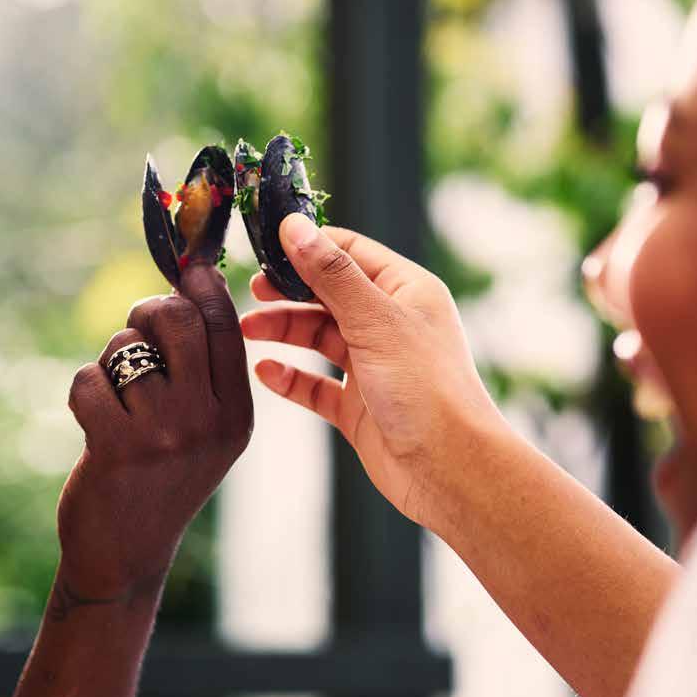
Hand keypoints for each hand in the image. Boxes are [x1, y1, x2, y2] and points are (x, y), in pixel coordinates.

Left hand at [58, 263, 252, 597]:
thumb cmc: (161, 478)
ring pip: (127, 349)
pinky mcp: (119, 447)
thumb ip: (204, 369)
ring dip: (110, 362)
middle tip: (135, 328)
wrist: (126, 553)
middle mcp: (209, 422)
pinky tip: (94, 421)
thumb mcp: (204, 430)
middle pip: (177, 320)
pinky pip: (88, 380)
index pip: (224, 327)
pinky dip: (83, 391)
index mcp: (238, 415)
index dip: (200, 285)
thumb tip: (188, 284)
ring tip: (116, 397)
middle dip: (146, 311)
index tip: (186, 264)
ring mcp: (166, 435)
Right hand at [240, 215, 499, 529]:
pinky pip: (316, 385)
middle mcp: (391, 325)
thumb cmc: (426, 389)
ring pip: (318, 338)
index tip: (267, 246)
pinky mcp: (358, 407)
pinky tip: (265, 371)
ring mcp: (374, 367)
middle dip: (289, 291)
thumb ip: (332, 274)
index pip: (351, 253)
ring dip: (283, 331)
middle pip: (329, 295)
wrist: (449, 469)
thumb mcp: (376, 321)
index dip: (310, 247)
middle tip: (252, 291)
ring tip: (247, 330)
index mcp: (406, 292)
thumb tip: (295, 227)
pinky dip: (290, 377)